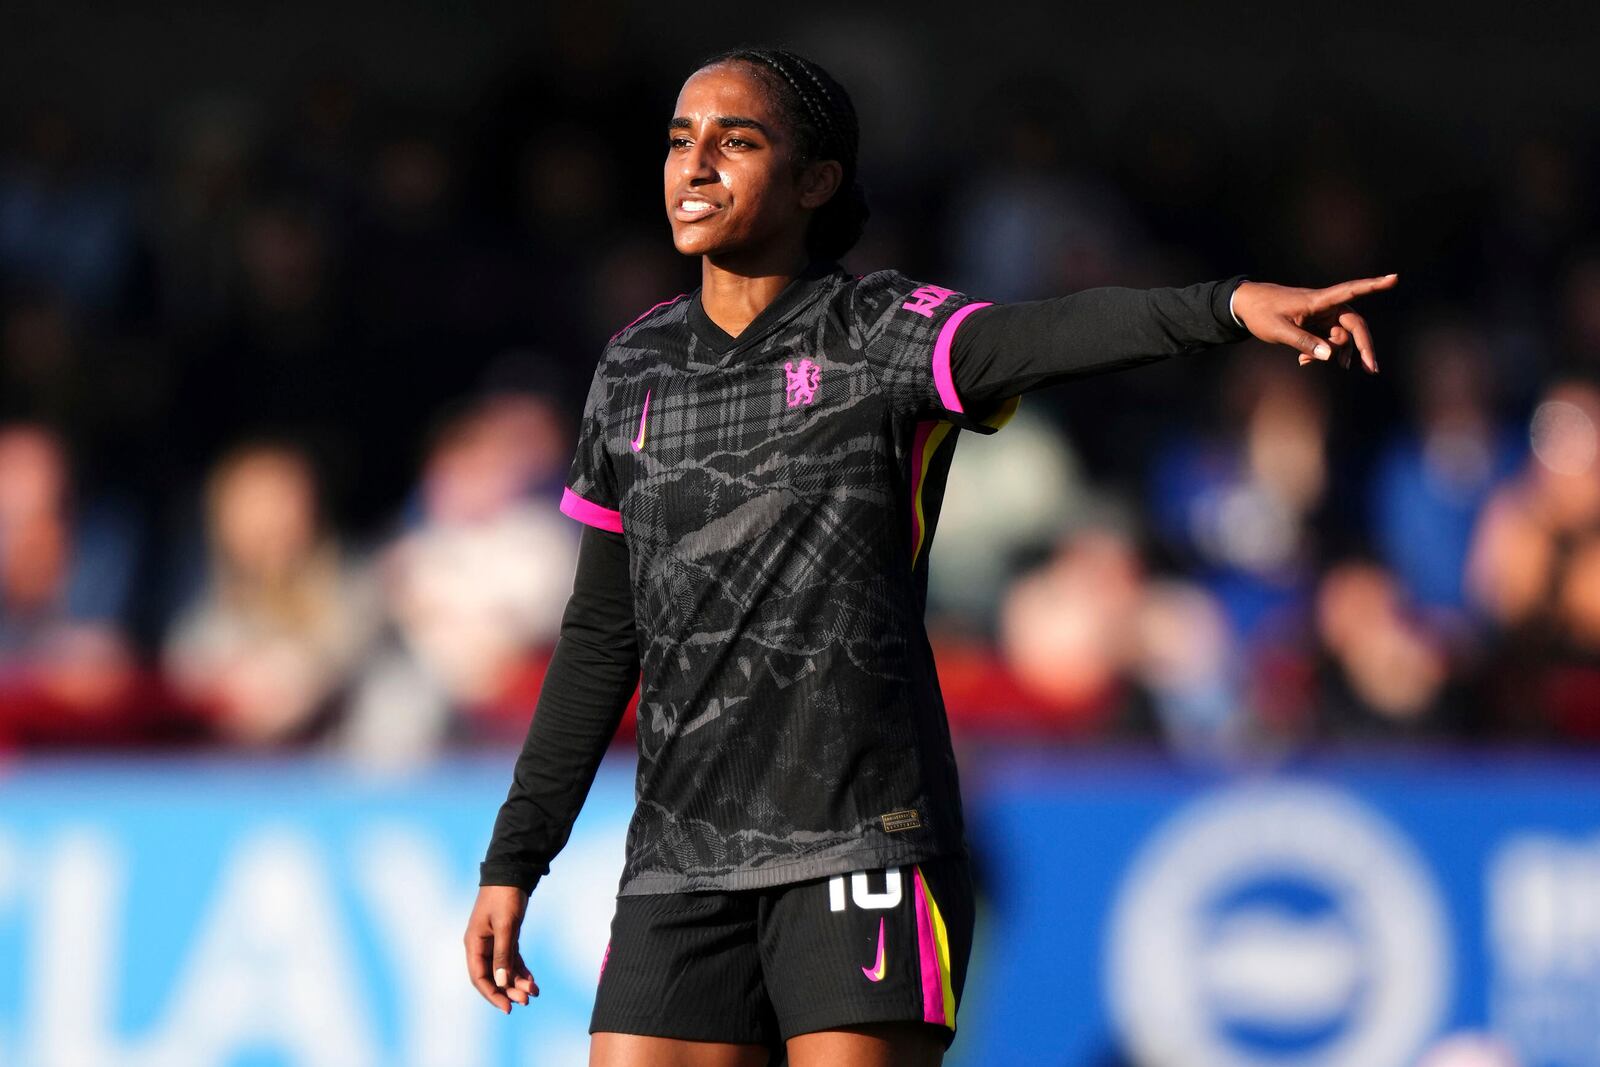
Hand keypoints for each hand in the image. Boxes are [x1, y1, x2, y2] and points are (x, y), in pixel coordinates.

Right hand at [465, 885, 538, 1012]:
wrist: (512, 872)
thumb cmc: (504, 896)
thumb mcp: (505, 926)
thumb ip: (503, 954)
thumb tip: (501, 982)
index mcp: (474, 943)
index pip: (479, 977)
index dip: (492, 994)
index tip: (507, 1007)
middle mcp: (481, 945)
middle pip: (493, 976)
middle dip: (509, 990)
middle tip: (527, 1000)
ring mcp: (493, 941)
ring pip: (503, 969)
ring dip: (517, 982)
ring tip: (534, 992)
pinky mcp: (505, 936)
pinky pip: (511, 959)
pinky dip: (520, 970)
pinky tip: (531, 981)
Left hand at [1231, 273, 1397, 373]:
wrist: (1247, 306)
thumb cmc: (1262, 313)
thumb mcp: (1279, 331)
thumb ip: (1304, 342)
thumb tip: (1330, 356)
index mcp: (1319, 300)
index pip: (1351, 291)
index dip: (1373, 286)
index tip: (1394, 278)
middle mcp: (1326, 306)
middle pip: (1355, 325)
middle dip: (1363, 347)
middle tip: (1371, 370)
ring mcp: (1323, 316)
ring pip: (1341, 337)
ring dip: (1333, 353)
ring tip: (1305, 362)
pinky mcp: (1317, 324)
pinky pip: (1329, 340)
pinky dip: (1321, 352)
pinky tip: (1304, 360)